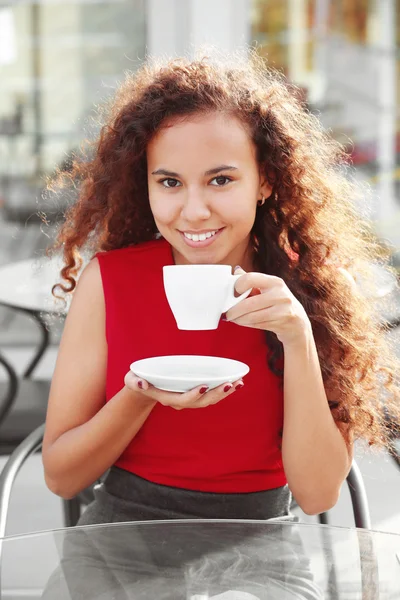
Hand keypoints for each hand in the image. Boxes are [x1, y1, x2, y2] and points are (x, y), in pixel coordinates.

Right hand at [124, 371, 243, 409]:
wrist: (144, 388)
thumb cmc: (138, 381)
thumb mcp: (131, 379)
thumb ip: (135, 381)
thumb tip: (142, 383)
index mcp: (166, 397)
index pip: (181, 400)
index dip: (193, 395)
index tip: (203, 386)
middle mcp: (179, 401)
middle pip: (200, 402)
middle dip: (216, 394)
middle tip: (230, 384)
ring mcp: (188, 399)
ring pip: (209, 400)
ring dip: (224, 393)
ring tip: (238, 383)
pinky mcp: (194, 395)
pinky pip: (211, 395)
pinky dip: (223, 390)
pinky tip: (235, 382)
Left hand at [225, 267, 310, 346]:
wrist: (297, 323)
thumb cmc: (278, 302)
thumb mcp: (269, 288)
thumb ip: (252, 280)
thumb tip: (236, 270)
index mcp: (275, 282)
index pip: (250, 279)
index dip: (237, 286)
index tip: (232, 292)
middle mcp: (280, 295)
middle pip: (248, 303)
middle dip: (233, 310)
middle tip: (226, 312)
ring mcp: (282, 310)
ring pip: (251, 316)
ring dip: (238, 319)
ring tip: (231, 318)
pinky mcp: (280, 323)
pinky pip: (256, 324)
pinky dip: (245, 324)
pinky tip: (241, 321)